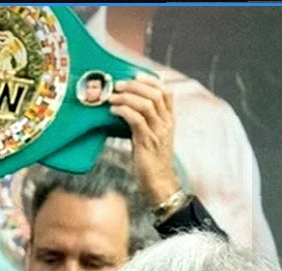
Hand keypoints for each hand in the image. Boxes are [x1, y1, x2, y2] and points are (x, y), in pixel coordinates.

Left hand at [108, 73, 179, 207]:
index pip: (166, 92)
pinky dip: (124, 111)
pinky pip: (137, 120)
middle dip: (135, 85)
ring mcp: (158, 132)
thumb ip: (144, 123)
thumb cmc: (151, 162)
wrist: (159, 183)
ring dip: (127, 97)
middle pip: (155, 94)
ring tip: (112, 96)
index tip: (135, 75)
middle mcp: (167, 123)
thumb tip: (126, 110)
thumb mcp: (151, 137)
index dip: (151, 80)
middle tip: (117, 84)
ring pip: (146, 104)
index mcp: (169, 120)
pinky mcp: (147, 142)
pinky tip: (113, 111)